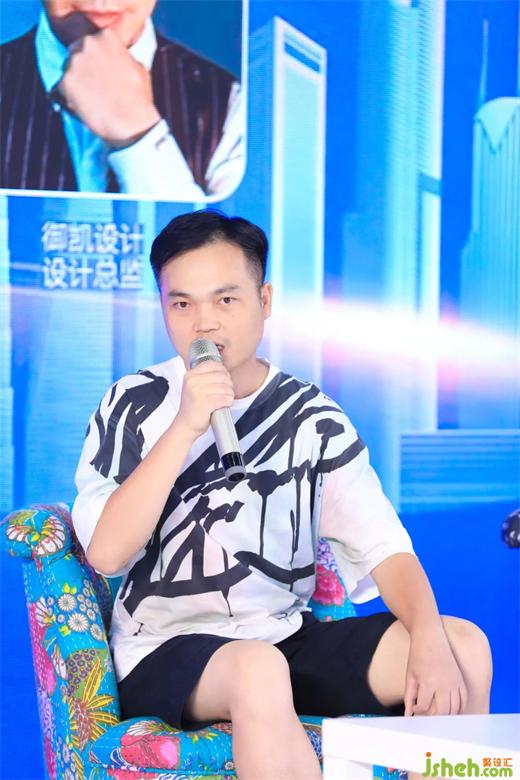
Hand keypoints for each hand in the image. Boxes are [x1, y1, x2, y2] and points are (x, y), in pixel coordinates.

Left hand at [58, 28, 160, 146]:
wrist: (130, 123)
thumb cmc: (138, 99)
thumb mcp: (138, 68)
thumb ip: (123, 58)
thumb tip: (119, 61)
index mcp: (107, 36)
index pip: (95, 40)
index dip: (97, 56)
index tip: (100, 67)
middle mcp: (87, 43)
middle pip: (77, 51)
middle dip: (83, 65)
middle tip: (93, 83)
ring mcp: (74, 62)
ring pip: (69, 69)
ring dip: (76, 81)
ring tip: (91, 97)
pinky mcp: (64, 81)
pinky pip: (62, 87)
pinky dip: (70, 96)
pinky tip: (85, 105)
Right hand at [175, 361, 234, 438]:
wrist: (185, 425)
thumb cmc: (193, 407)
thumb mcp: (193, 386)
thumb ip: (205, 376)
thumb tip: (224, 370)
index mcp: (190, 375)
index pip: (212, 364)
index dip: (222, 370)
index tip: (224, 379)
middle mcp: (193, 382)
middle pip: (222, 375)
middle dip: (228, 385)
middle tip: (225, 392)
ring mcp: (198, 392)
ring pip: (226, 387)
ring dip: (229, 395)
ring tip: (224, 400)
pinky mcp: (205, 403)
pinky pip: (225, 398)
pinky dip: (228, 402)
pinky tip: (224, 405)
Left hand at [404, 624, 467, 715]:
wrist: (430, 637)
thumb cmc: (418, 656)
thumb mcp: (410, 675)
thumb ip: (409, 696)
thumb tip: (408, 714)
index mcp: (428, 682)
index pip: (424, 707)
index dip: (417, 709)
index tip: (415, 705)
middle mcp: (443, 684)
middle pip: (443, 712)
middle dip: (435, 717)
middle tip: (429, 715)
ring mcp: (454, 682)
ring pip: (455, 709)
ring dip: (448, 715)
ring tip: (439, 714)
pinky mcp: (460, 679)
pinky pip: (464, 700)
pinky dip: (460, 708)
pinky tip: (452, 710)